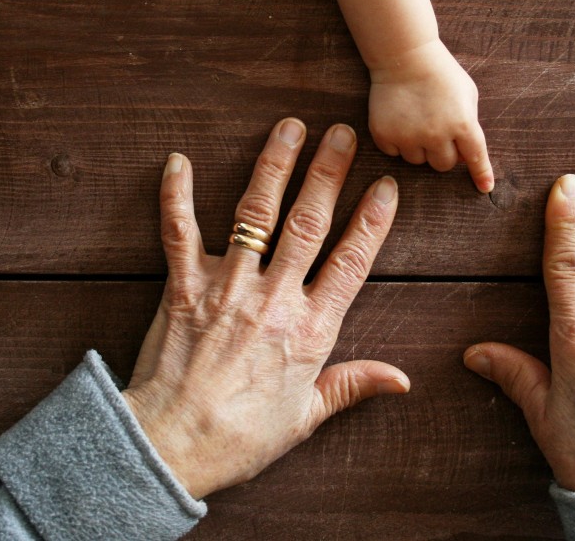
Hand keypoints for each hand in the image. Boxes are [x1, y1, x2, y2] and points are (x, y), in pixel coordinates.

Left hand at [122, 119, 408, 499]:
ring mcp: (227, 289)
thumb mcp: (306, 416)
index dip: (371, 221)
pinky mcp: (183, 288)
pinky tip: (177, 162)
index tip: (385, 186)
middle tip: (343, 133)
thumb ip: (352, 386)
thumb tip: (403, 380)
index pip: (351, 262)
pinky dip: (175, 197)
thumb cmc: (240, 437)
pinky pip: (179, 233)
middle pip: (309, 224)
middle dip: (328, 173)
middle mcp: (274, 301)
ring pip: (256, 217)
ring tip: (289, 128)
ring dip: (274, 167)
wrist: (171, 447)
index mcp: (310, 332)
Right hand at [368, 39, 493, 192]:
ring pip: (418, 161)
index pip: (475, 157)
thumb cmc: (441, 73)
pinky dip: (397, 142)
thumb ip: (469, 123)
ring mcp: (409, 136)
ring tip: (416, 120)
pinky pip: (394, 153)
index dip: (481, 174)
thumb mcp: (467, 94)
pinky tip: (399, 120)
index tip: (484, 187)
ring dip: (419, 148)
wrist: (404, 56)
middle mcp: (436, 134)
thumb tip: (465, 153)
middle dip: (443, 153)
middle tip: (436, 131)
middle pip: (443, 165)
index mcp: (462, 123)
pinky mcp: (385, 134)